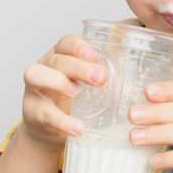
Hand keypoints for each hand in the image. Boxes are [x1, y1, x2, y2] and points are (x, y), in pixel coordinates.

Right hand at [22, 35, 107, 150]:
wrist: (49, 130)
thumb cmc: (73, 101)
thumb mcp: (89, 87)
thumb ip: (108, 82)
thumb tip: (140, 84)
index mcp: (62, 56)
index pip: (66, 42)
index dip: (78, 45)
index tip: (94, 54)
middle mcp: (45, 67)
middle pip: (57, 58)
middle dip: (78, 66)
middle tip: (101, 78)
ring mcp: (34, 88)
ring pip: (36, 75)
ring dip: (57, 81)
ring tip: (76, 92)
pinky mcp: (31, 111)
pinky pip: (44, 113)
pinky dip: (62, 121)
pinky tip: (78, 128)